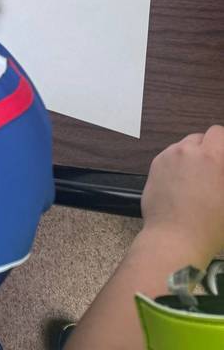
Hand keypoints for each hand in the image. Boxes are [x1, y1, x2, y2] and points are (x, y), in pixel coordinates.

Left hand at [141, 126, 223, 265]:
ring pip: (183, 147)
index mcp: (209, 157)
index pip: (217, 132)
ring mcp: (166, 157)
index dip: (223, 142)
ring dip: (192, 156)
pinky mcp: (154, 167)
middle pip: (199, 138)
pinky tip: (181, 185)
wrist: (175, 239)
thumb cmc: (210, 225)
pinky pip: (169, 157)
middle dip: (208, 150)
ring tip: (197, 180)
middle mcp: (186, 151)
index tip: (223, 156)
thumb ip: (221, 176)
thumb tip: (218, 171)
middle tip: (214, 172)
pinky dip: (177, 164)